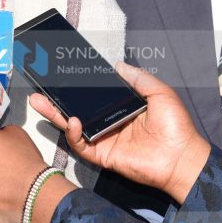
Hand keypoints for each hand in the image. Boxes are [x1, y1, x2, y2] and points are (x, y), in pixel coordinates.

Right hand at [30, 62, 210, 202]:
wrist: (182, 158)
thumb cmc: (176, 126)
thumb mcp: (159, 93)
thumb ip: (138, 78)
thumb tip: (118, 65)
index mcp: (121, 108)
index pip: (94, 96)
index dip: (78, 87)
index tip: (64, 75)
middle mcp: (109, 123)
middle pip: (77, 110)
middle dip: (56, 101)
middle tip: (39, 90)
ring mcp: (104, 140)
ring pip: (73, 127)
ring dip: (56, 115)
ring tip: (41, 102)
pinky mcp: (102, 155)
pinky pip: (81, 146)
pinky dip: (73, 134)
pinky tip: (73, 122)